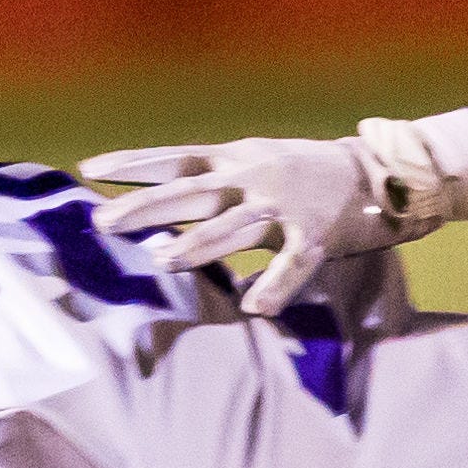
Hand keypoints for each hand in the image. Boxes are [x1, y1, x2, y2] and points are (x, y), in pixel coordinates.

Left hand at [82, 135, 399, 316]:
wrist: (378, 173)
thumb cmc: (302, 174)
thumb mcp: (253, 164)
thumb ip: (210, 184)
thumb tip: (156, 207)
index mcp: (235, 160)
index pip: (174, 160)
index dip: (132, 165)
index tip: (89, 171)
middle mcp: (254, 178)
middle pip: (191, 193)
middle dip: (145, 207)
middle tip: (102, 221)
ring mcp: (285, 206)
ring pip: (234, 226)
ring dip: (198, 243)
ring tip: (160, 259)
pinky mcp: (317, 235)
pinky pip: (295, 265)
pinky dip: (277, 286)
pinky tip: (256, 307)